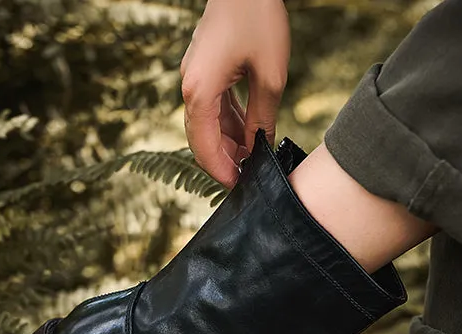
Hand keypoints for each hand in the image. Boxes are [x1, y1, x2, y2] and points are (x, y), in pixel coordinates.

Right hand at [180, 0, 289, 188]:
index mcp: (200, 91)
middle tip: (245, 177)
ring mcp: (195, 76)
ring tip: (250, 157)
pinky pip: (212, 105)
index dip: (220, 170)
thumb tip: (260, 148)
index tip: (237, 187)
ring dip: (226, 142)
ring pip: (206, 123)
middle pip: (200, 137)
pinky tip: (246, 133)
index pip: (204, 145)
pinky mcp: (204, 68)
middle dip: (222, 160)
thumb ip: (262, 118)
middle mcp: (191, 86)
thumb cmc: (258, 18)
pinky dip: (227, 122)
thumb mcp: (270, 76)